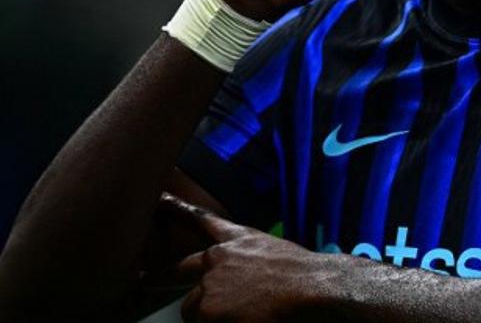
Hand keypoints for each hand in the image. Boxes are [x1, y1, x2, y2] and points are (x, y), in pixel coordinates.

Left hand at [158, 194, 340, 321]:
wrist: (311, 284)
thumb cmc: (302, 272)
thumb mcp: (273, 253)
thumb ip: (248, 260)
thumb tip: (242, 279)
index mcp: (237, 239)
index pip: (202, 220)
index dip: (177, 209)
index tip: (159, 199)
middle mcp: (217, 257)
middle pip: (180, 271)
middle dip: (159, 278)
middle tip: (139, 279)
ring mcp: (209, 283)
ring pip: (193, 308)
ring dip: (207, 314)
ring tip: (239, 314)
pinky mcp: (207, 308)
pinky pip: (201, 321)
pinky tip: (242, 318)